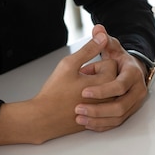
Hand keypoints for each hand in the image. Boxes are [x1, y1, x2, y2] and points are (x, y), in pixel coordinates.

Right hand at [0, 30, 117, 145]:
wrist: (44, 119)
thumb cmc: (54, 92)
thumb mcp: (69, 64)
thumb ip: (89, 49)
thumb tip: (102, 35)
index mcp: (107, 82)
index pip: (110, 63)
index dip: (94, 65)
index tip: (81, 73)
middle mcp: (111, 97)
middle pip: (110, 77)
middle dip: (97, 77)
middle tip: (79, 83)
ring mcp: (107, 110)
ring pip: (107, 90)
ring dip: (96, 89)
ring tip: (79, 94)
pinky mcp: (101, 119)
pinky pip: (103, 103)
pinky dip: (94, 101)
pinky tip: (79, 103)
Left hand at [73, 24, 148, 130]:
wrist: (130, 72)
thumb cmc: (119, 61)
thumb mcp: (113, 49)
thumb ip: (104, 40)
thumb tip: (98, 29)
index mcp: (133, 75)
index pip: (119, 86)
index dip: (102, 90)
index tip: (84, 92)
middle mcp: (137, 90)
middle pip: (120, 106)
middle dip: (98, 109)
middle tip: (78, 108)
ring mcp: (134, 103)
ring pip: (118, 117)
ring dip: (98, 119)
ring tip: (79, 117)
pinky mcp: (129, 112)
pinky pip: (116, 123)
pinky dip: (101, 125)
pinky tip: (87, 123)